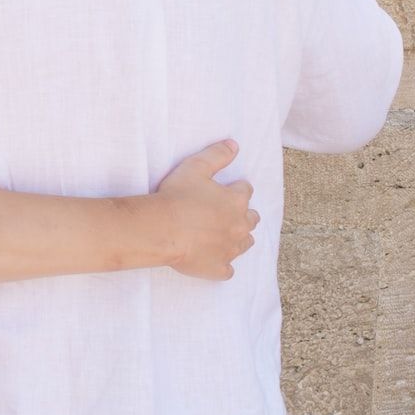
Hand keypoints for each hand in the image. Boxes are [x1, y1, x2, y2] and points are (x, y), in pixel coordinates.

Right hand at [151, 139, 258, 280]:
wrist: (163, 229)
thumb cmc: (177, 196)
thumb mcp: (195, 167)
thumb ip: (217, 154)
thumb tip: (234, 144)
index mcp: (236, 200)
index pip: (245, 191)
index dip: (236, 189)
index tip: (227, 189)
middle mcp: (239, 225)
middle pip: (251, 219)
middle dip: (243, 214)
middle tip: (227, 213)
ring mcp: (230, 249)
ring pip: (245, 244)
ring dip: (238, 238)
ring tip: (225, 235)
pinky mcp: (219, 268)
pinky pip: (227, 270)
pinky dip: (223, 265)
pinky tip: (214, 260)